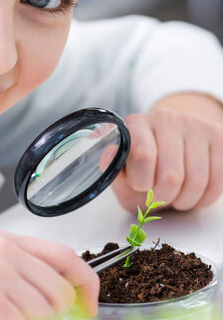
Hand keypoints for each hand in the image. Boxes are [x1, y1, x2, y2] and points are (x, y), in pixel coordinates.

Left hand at [112, 97, 222, 212]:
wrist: (174, 146)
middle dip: (164, 198)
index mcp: (136, 124)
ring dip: (185, 200)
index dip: (142, 182)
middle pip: (172, 175)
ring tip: (176, 197)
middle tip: (159, 197)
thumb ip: (113, 171)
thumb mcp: (122, 173)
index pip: (142, 155)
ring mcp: (195, 125)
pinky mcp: (219, 136)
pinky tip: (194, 193)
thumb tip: (109, 160)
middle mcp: (166, 118)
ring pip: (197, 180)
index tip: (141, 185)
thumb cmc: (144, 167)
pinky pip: (218, 181)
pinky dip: (205, 198)